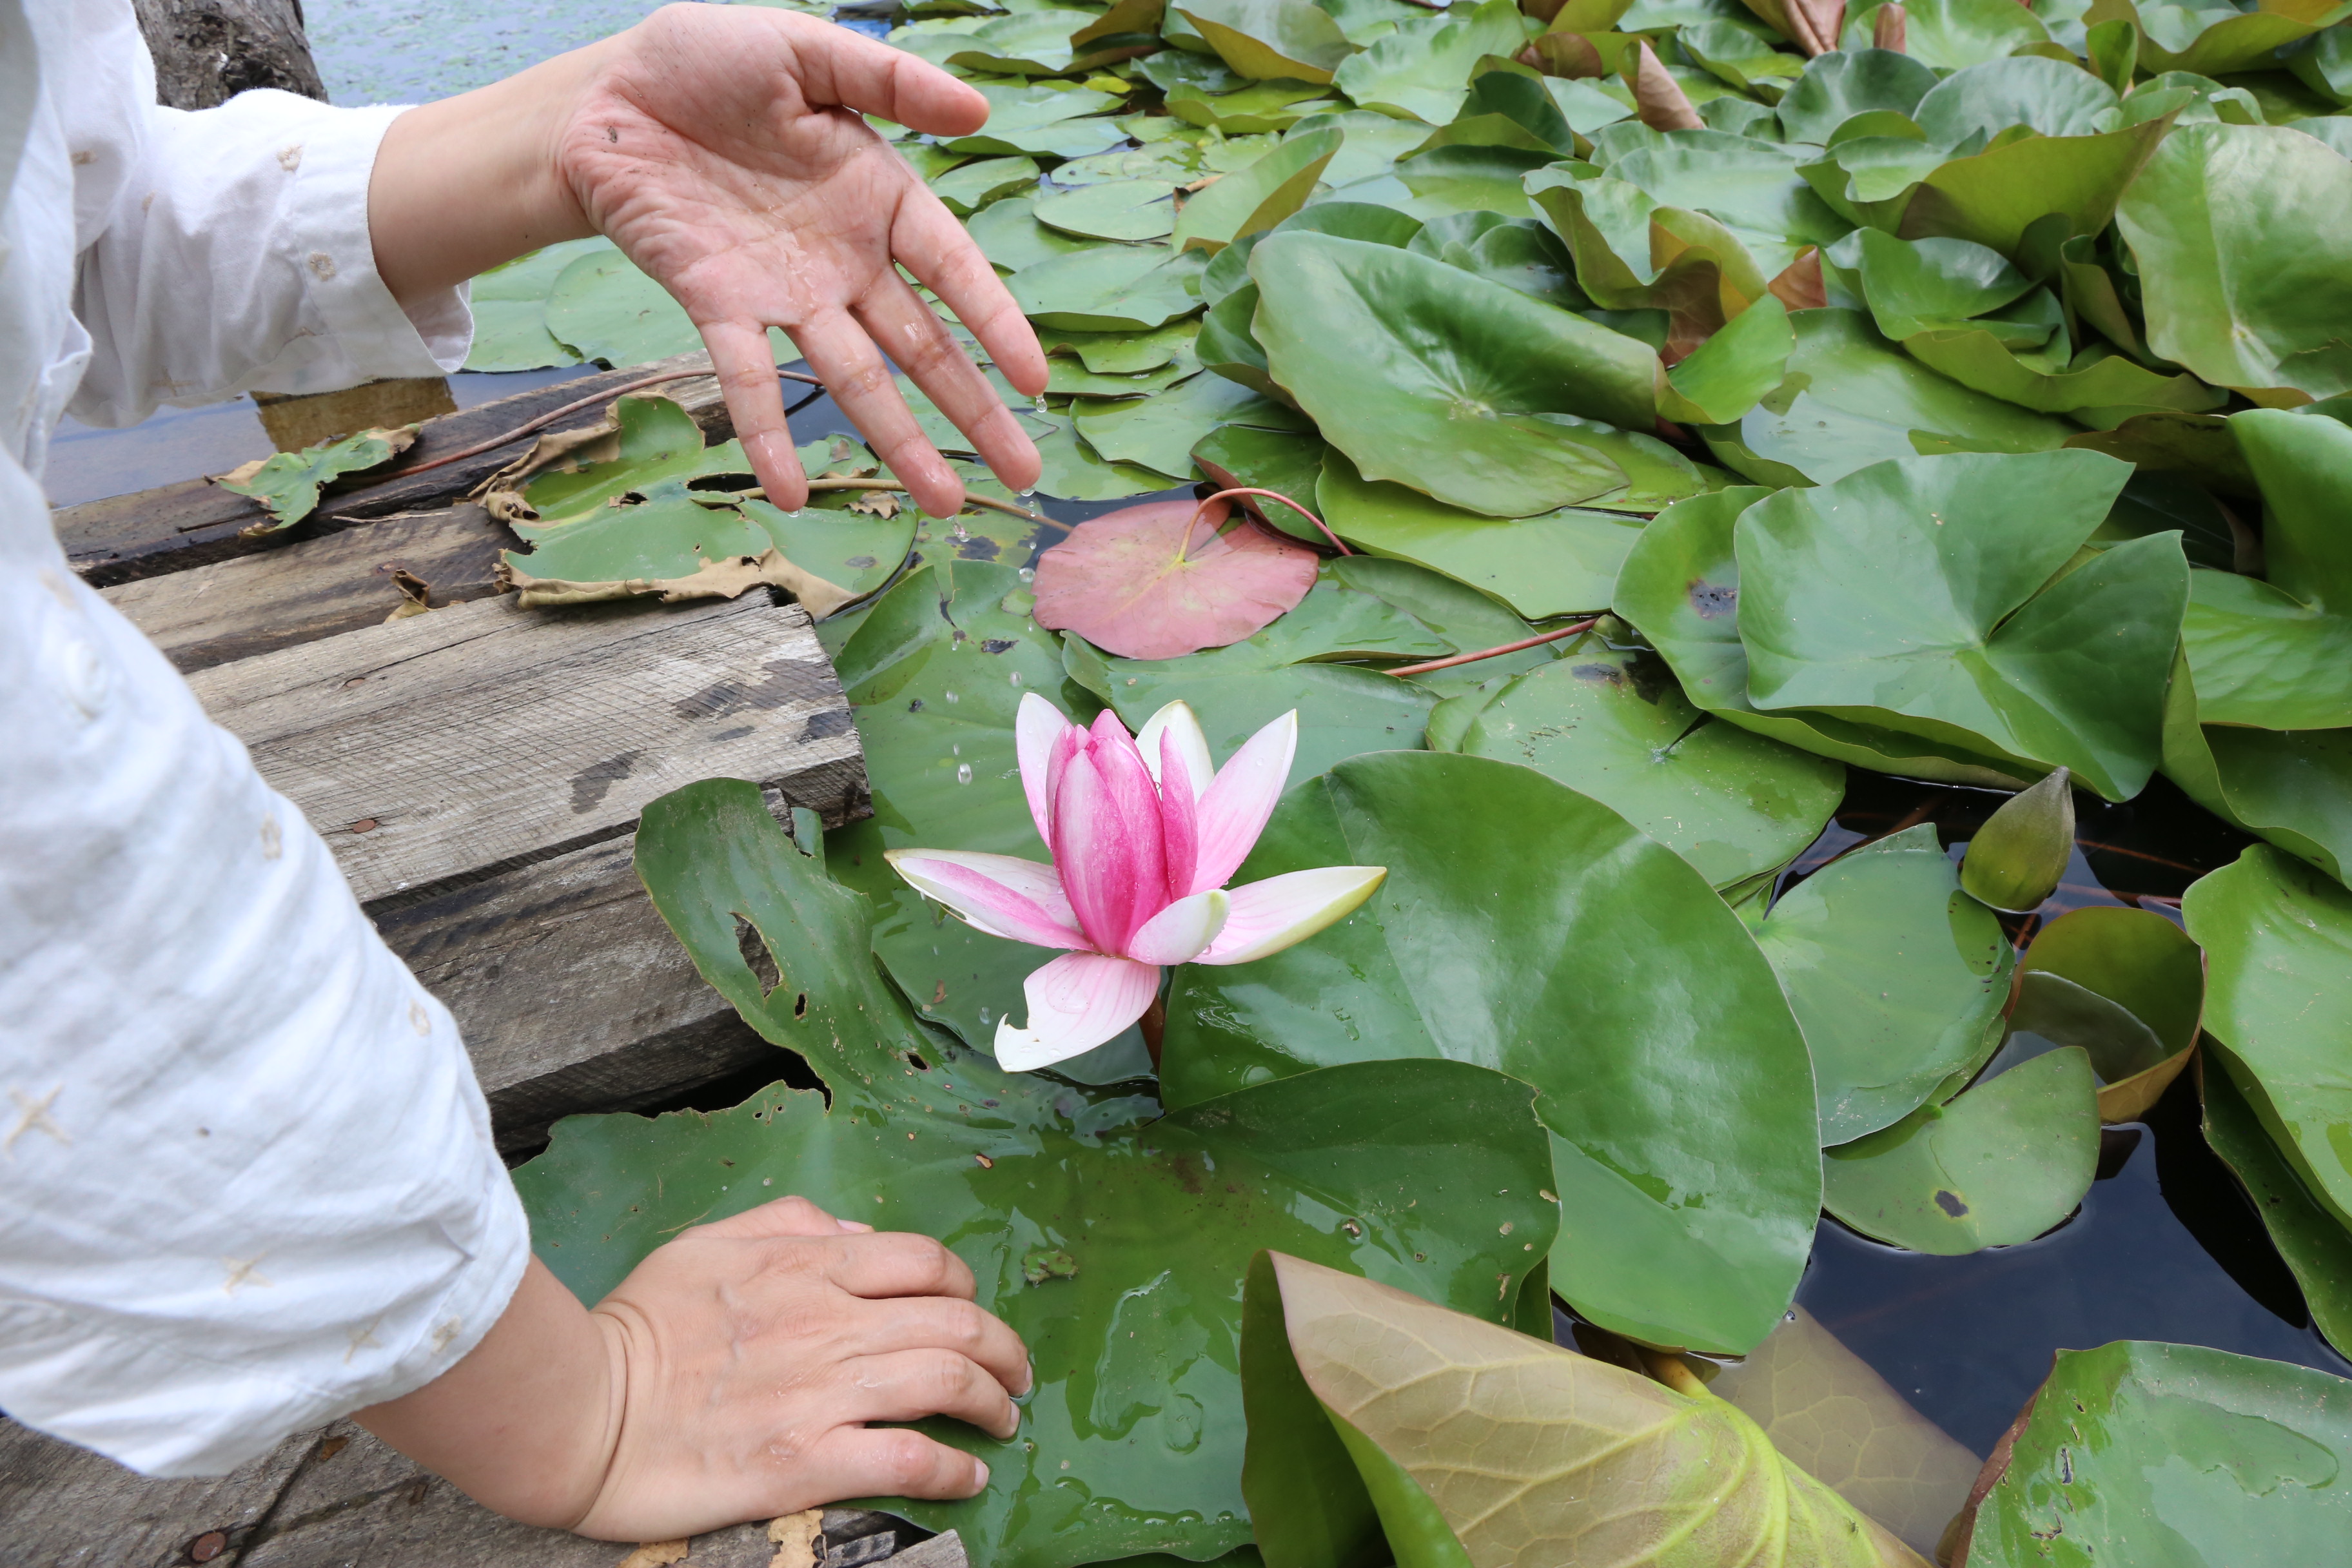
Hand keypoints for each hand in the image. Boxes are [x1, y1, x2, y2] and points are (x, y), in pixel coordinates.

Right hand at [355, 1196, 1030, 1540]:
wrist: (583, 1407)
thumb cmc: (636, 1325)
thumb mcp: (708, 1242)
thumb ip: (788, 1223)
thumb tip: (852, 1232)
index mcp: (808, 1265)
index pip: (925, 1263)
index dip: (966, 1289)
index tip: (972, 1315)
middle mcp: (831, 1322)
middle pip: (956, 1322)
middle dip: (1004, 1349)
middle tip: (1016, 1375)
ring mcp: (823, 1392)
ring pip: (947, 1381)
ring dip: (994, 1403)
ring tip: (1006, 1421)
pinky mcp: (808, 1461)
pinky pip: (908, 1459)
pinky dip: (953, 1469)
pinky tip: (969, 1477)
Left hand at [371, 4, 1047, 518]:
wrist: (603, 93)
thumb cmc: (707, 61)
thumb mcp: (805, 51)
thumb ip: (889, 79)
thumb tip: (979, 109)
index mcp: (877, 196)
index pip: (954, 269)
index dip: (996, 324)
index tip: (1036, 382)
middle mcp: (841, 259)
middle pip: (922, 346)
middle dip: (973, 411)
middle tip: (1022, 473)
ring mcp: (783, 292)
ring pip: (854, 378)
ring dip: (898, 442)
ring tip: (942, 500)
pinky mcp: (717, 306)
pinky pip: (749, 380)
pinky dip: (769, 436)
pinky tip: (793, 494)